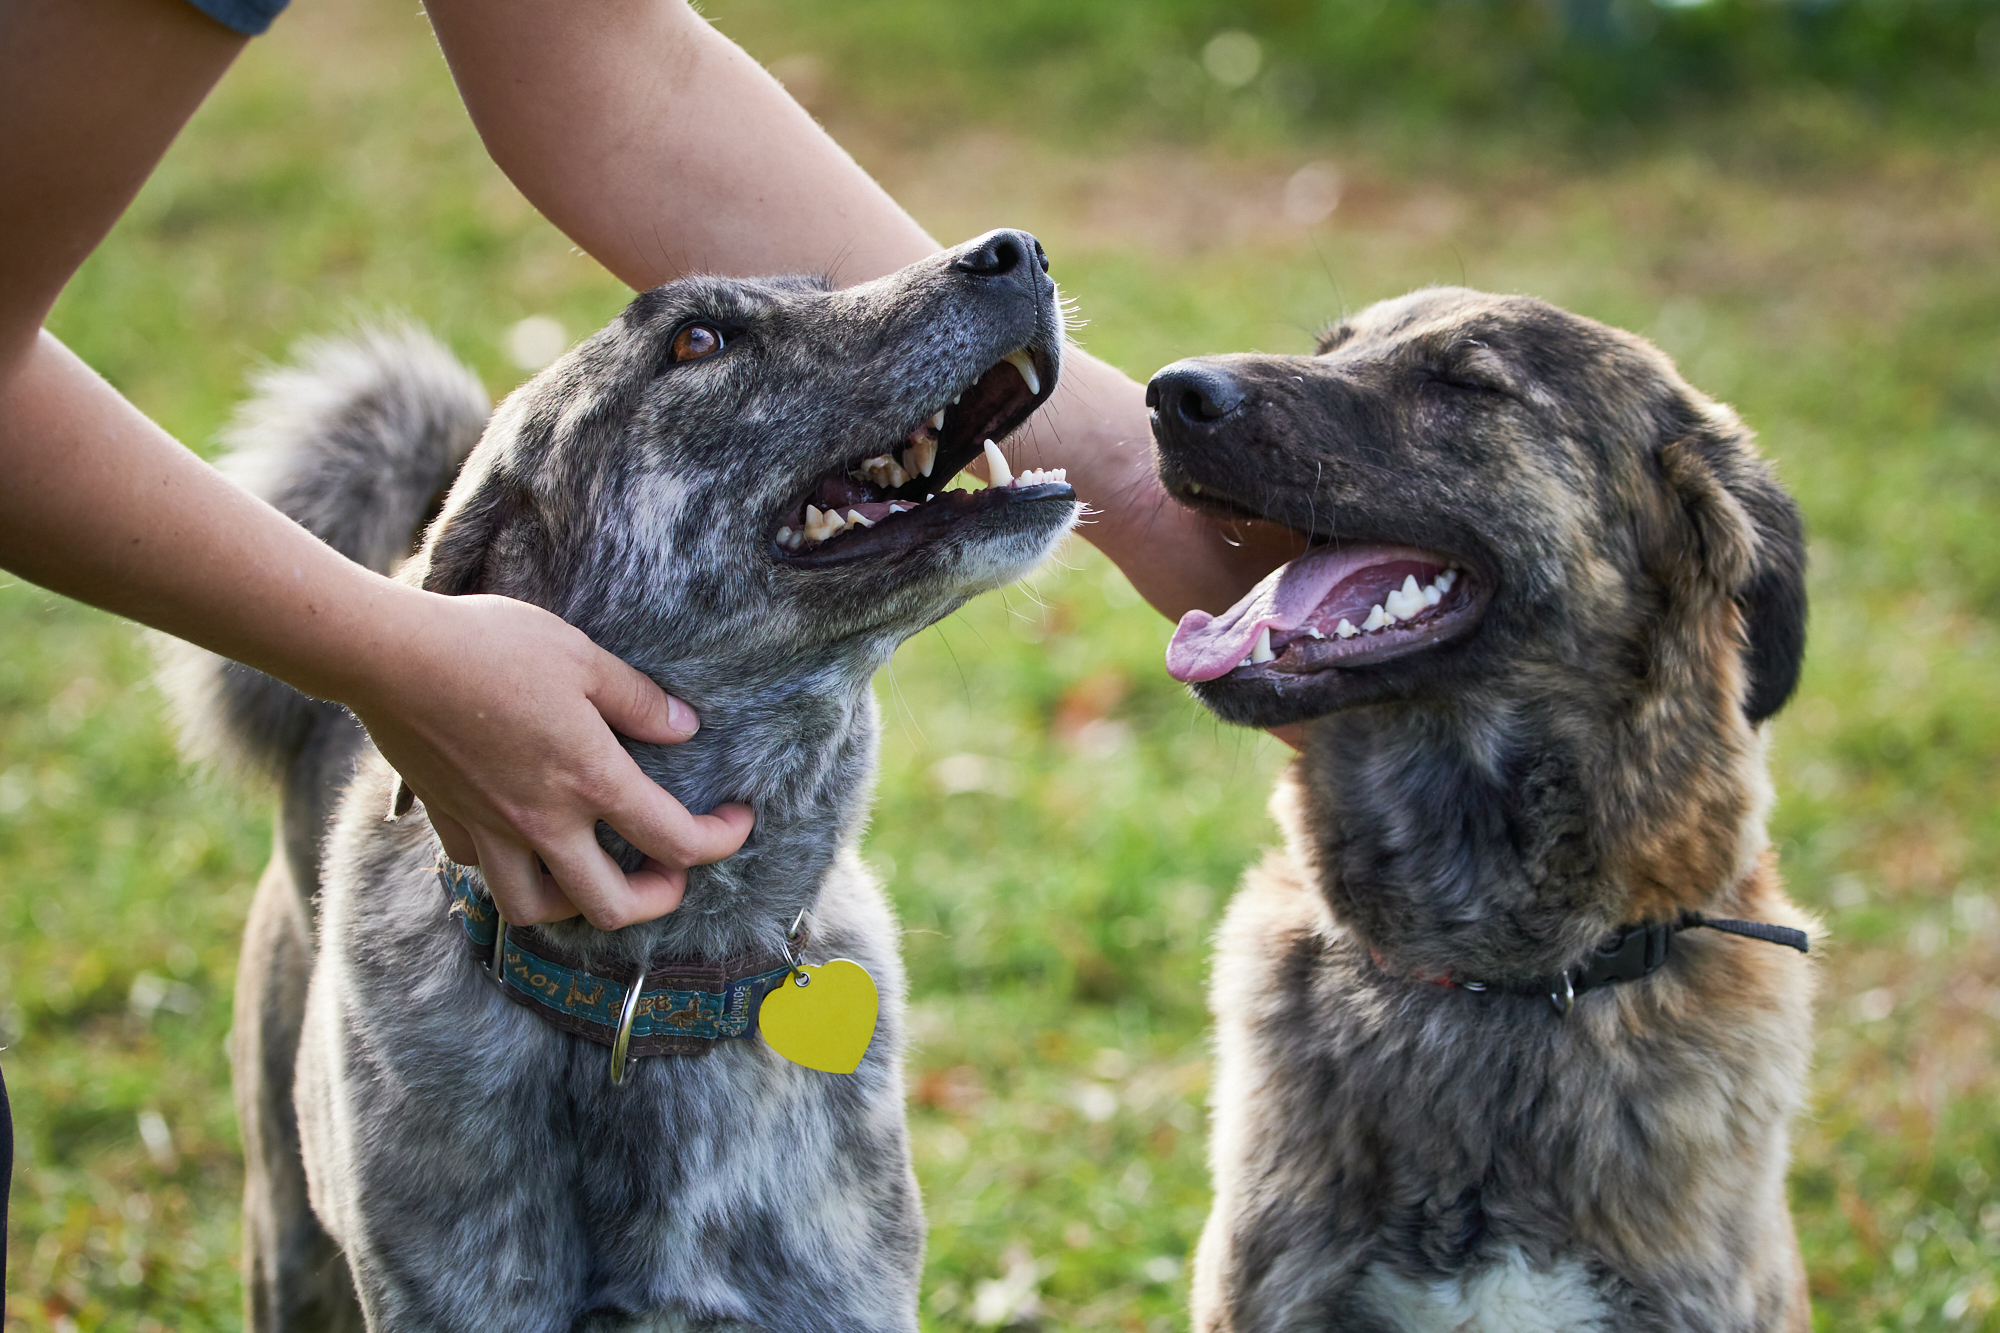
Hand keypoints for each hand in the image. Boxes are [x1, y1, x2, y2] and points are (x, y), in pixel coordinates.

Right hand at [343, 592, 753, 928]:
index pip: (675, 839)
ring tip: (597, 874)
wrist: (390, 656)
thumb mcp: (582, 657)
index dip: (721, 841)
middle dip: (657, 899)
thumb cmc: (489, 645)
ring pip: (538, 911)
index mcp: (588, 778)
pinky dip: (513, 870)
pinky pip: (486, 873)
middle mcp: (542, 821)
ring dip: (578, 905)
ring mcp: (491, 831)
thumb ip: (638, 701)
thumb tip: (685, 728)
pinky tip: (525, 839)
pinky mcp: (450, 823)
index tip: (737, 822)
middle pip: (610, 907)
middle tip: (671, 872)